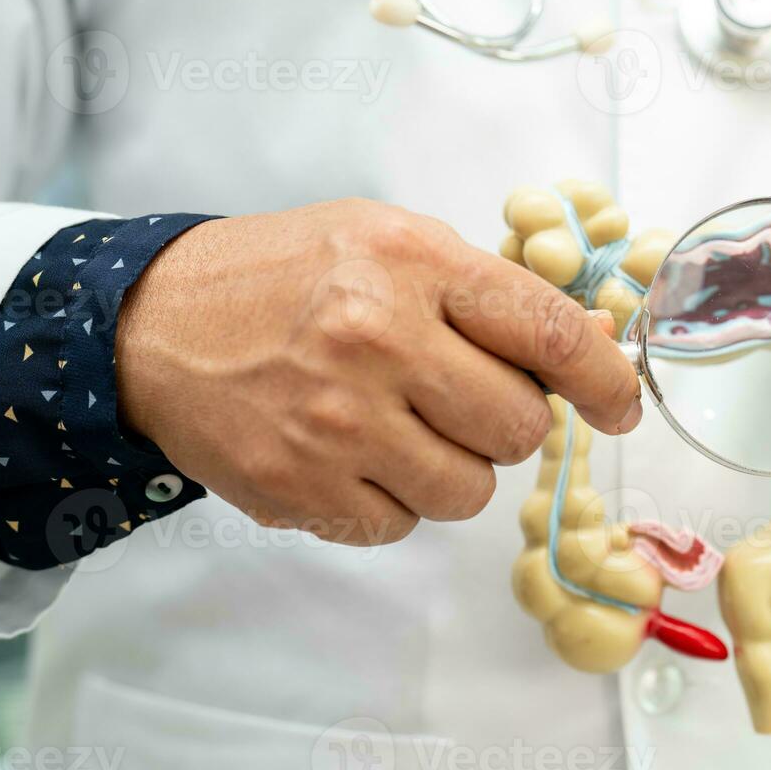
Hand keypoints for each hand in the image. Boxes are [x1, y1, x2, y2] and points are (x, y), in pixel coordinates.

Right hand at [116, 198, 641, 546]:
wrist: (150, 325)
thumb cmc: (285, 276)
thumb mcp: (388, 242)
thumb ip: (487, 293)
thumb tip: (589, 348)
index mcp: (410, 263)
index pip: (547, 332)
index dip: (605, 379)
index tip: (621, 406)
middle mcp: (376, 341)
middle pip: (516, 427)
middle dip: (508, 423)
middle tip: (462, 398)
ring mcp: (335, 424)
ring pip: (468, 491)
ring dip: (454, 469)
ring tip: (403, 426)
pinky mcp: (300, 490)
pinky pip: (402, 526)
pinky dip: (394, 501)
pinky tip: (355, 455)